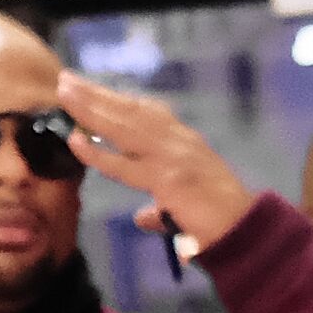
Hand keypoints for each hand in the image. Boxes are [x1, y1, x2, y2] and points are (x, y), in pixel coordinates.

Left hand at [58, 72, 255, 257]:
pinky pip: (124, 164)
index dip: (119, 100)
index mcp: (187, 143)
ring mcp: (173, 158)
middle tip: (68, 80)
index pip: (149, 114)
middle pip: (132, 111)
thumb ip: (162, 209)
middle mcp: (180, 142)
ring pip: (124, 128)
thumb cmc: (225, 221)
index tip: (94, 90)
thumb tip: (143, 216)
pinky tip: (76, 140)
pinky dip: (98, 152)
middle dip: (98, 95)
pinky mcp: (167, 178)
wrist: (247, 232)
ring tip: (65, 93)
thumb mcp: (190, 206)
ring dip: (91, 109)